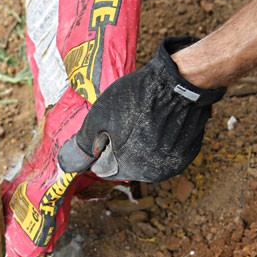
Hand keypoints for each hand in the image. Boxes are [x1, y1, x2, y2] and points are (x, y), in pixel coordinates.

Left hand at [58, 37, 225, 182]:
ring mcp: (172, 165)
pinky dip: (160, 143)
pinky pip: (166, 154)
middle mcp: (152, 174)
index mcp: (127, 168)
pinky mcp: (187, 154)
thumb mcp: (99, 117)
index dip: (101, 147)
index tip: (107, 128)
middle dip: (120, 149)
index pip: (103, 168)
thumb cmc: (136, 98)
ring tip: (143, 120)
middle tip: (125, 122)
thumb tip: (69, 165)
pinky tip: (160, 122)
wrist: (179, 82)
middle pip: (125, 167)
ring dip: (140, 147)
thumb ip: (83, 145)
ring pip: (146, 161)